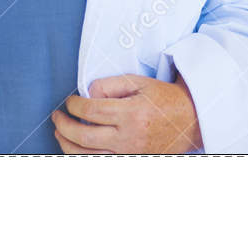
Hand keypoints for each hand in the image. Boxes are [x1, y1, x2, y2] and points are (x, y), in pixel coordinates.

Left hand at [51, 73, 202, 153]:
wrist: (190, 120)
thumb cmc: (163, 98)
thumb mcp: (139, 83)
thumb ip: (110, 85)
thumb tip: (87, 94)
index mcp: (131, 114)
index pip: (91, 110)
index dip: (73, 104)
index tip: (69, 100)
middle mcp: (129, 138)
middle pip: (84, 136)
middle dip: (63, 126)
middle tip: (56, 116)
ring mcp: (130, 154)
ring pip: (88, 156)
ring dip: (67, 145)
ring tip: (59, 133)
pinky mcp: (132, 163)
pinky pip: (101, 164)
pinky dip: (84, 157)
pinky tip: (76, 148)